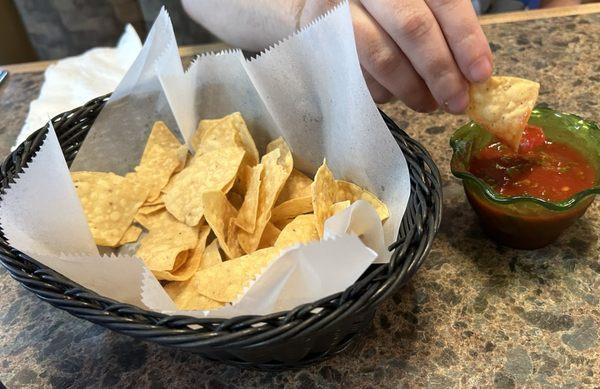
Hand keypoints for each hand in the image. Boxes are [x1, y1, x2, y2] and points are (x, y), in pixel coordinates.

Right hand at [301, 0, 492, 112]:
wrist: (329, 5)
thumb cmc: (385, 9)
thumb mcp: (419, 6)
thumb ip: (445, 28)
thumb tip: (474, 73)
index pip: (444, 2)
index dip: (466, 39)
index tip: (480, 74)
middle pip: (414, 28)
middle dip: (440, 72)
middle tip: (456, 101)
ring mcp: (344, 12)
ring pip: (384, 57)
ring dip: (412, 89)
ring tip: (429, 104)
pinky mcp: (323, 39)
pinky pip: (360, 74)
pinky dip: (384, 92)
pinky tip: (396, 94)